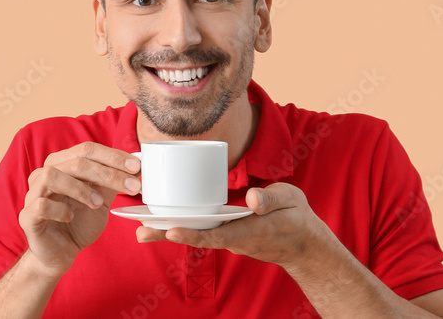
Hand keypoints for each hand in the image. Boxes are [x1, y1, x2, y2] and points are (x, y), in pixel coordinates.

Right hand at [19, 142, 141, 277]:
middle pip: (76, 162)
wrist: (60, 253)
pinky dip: (58, 209)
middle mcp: (44, 173)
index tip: (136, 167)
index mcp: (62, 164)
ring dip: (80, 188)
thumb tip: (135, 167)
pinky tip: (70, 217)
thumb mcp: (101, 199)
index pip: (87, 150)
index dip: (113, 156)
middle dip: (107, 173)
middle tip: (131, 186)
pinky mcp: (27, 216)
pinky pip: (40, 204)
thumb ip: (112, 182)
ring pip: (52, 176)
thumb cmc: (78, 222)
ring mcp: (33, 193)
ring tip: (98, 203)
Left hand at [135, 182, 332, 268]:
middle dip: (168, 235)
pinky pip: (201, 231)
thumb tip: (253, 199)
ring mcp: (229, 238)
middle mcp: (234, 238)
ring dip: (169, 232)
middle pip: (197, 237)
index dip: (194, 234)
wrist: (304, 244)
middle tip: (139, 232)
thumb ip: (272, 199)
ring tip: (141, 228)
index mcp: (250, 231)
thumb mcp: (291, 201)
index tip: (172, 231)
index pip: (217, 234)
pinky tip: (163, 222)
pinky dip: (182, 227)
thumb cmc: (296, 218)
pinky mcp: (227, 233)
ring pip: (196, 234)